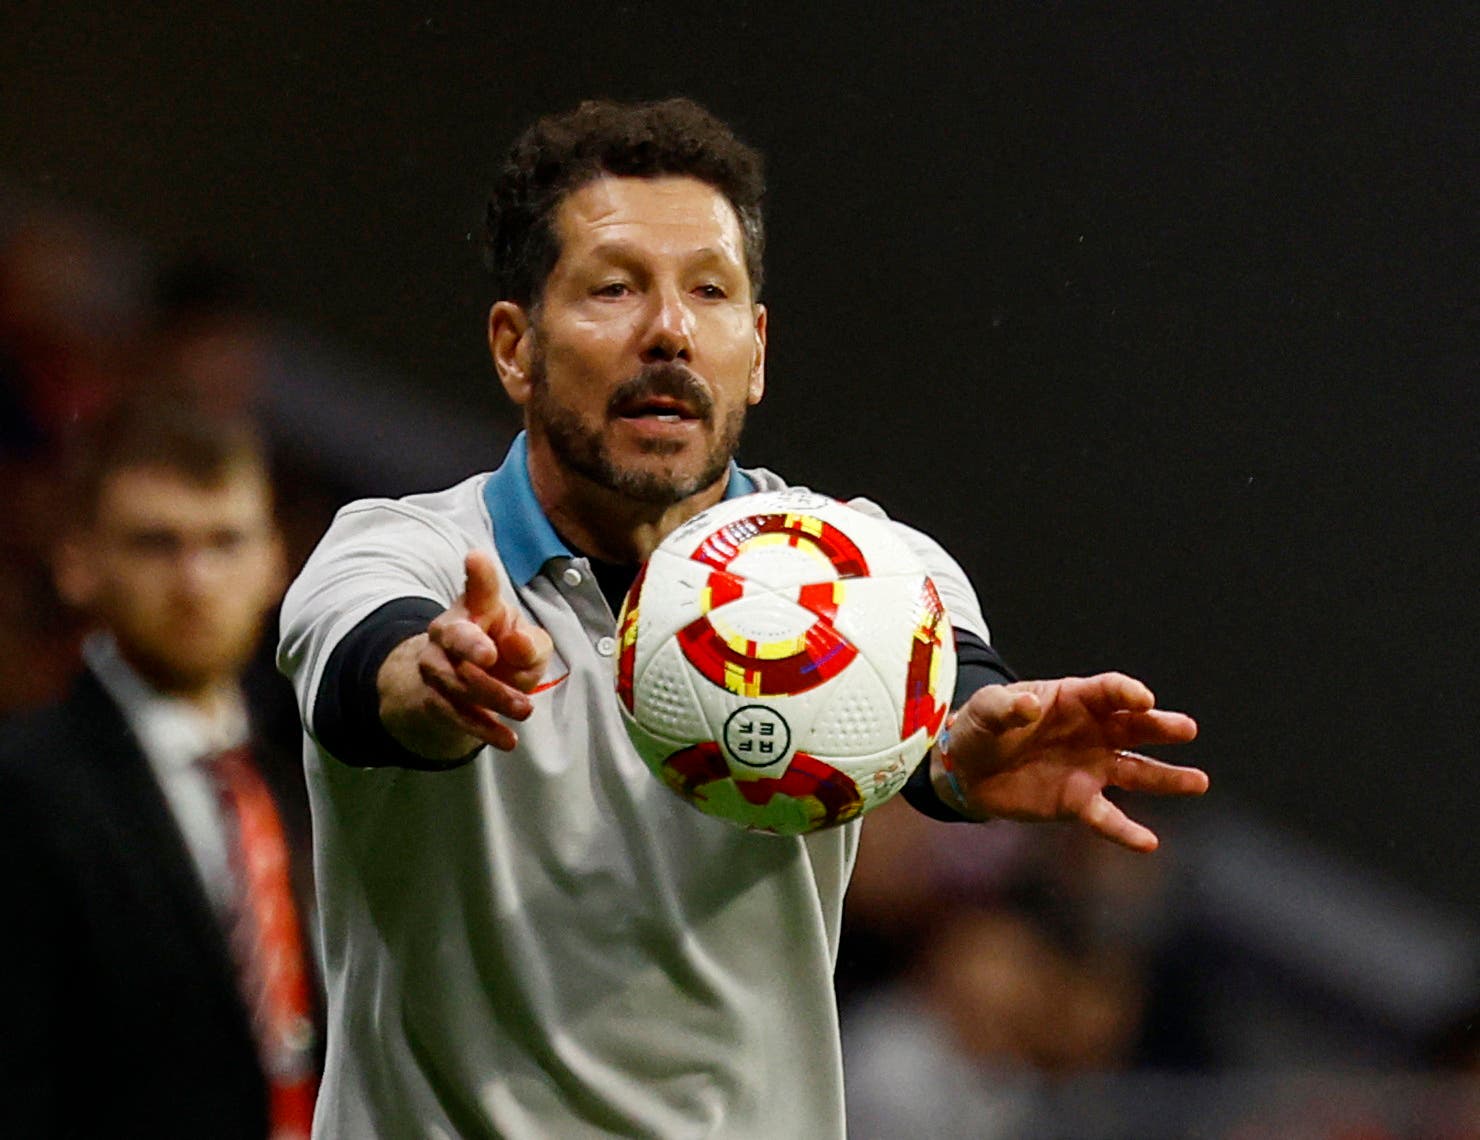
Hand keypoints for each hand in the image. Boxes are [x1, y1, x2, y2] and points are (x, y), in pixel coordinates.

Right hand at [379, 551, 552, 755]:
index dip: (478, 573)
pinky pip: (454, 713)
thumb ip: (531, 644)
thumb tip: (519, 646)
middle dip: (469, 644)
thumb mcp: (529, 646)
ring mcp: (435, 665)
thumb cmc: (505, 651)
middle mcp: (448, 630)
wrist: (464, 685)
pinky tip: (507, 739)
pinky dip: (482, 727)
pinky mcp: (433, 698)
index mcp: (476, 608)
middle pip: (454, 635)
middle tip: (492, 656)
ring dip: (492, 696)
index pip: (478, 587)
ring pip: (456, 680)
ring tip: (524, 709)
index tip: (476, 557)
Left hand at [934, 672, 1205, 851]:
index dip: (1127, 692)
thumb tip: (1030, 706)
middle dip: (1160, 726)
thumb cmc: (982, 726)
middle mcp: (1092, 732)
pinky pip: (1106, 817)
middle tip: (1187, 729)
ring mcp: (1090, 768)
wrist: (965, 769)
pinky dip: (1126, 831)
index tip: (1143, 699)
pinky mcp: (1078, 801)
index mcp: (1073, 699)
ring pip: (1136, 772)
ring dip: (1167, 778)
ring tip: (1198, 782)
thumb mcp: (986, 710)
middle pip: (1134, 727)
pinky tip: (1149, 843)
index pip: (1108, 692)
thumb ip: (1006, 708)